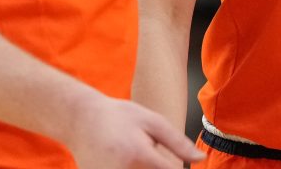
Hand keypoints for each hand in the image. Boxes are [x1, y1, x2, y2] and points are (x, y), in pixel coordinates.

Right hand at [63, 93, 204, 168]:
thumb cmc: (120, 117)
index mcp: (137, 155)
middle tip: (147, 150)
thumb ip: (178, 143)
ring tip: (135, 152)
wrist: (80, 120)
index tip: (175, 161)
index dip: (178, 168)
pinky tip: (127, 158)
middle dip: (159, 165)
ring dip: (146, 167)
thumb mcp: (152, 121)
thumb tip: (200, 159)